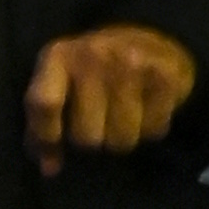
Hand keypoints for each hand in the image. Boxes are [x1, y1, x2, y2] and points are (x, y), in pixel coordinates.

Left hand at [23, 20, 198, 173]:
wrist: (149, 39)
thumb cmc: (94, 71)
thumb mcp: (59, 84)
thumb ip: (44, 124)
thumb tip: (49, 169)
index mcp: (59, 56)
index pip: (45, 104)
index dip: (47, 138)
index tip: (54, 154)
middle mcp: (93, 54)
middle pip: (87, 136)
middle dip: (93, 140)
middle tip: (100, 121)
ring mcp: (130, 62)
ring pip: (122, 140)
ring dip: (123, 137)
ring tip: (124, 114)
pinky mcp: (164, 74)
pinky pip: (153, 131)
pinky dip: (151, 128)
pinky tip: (146, 107)